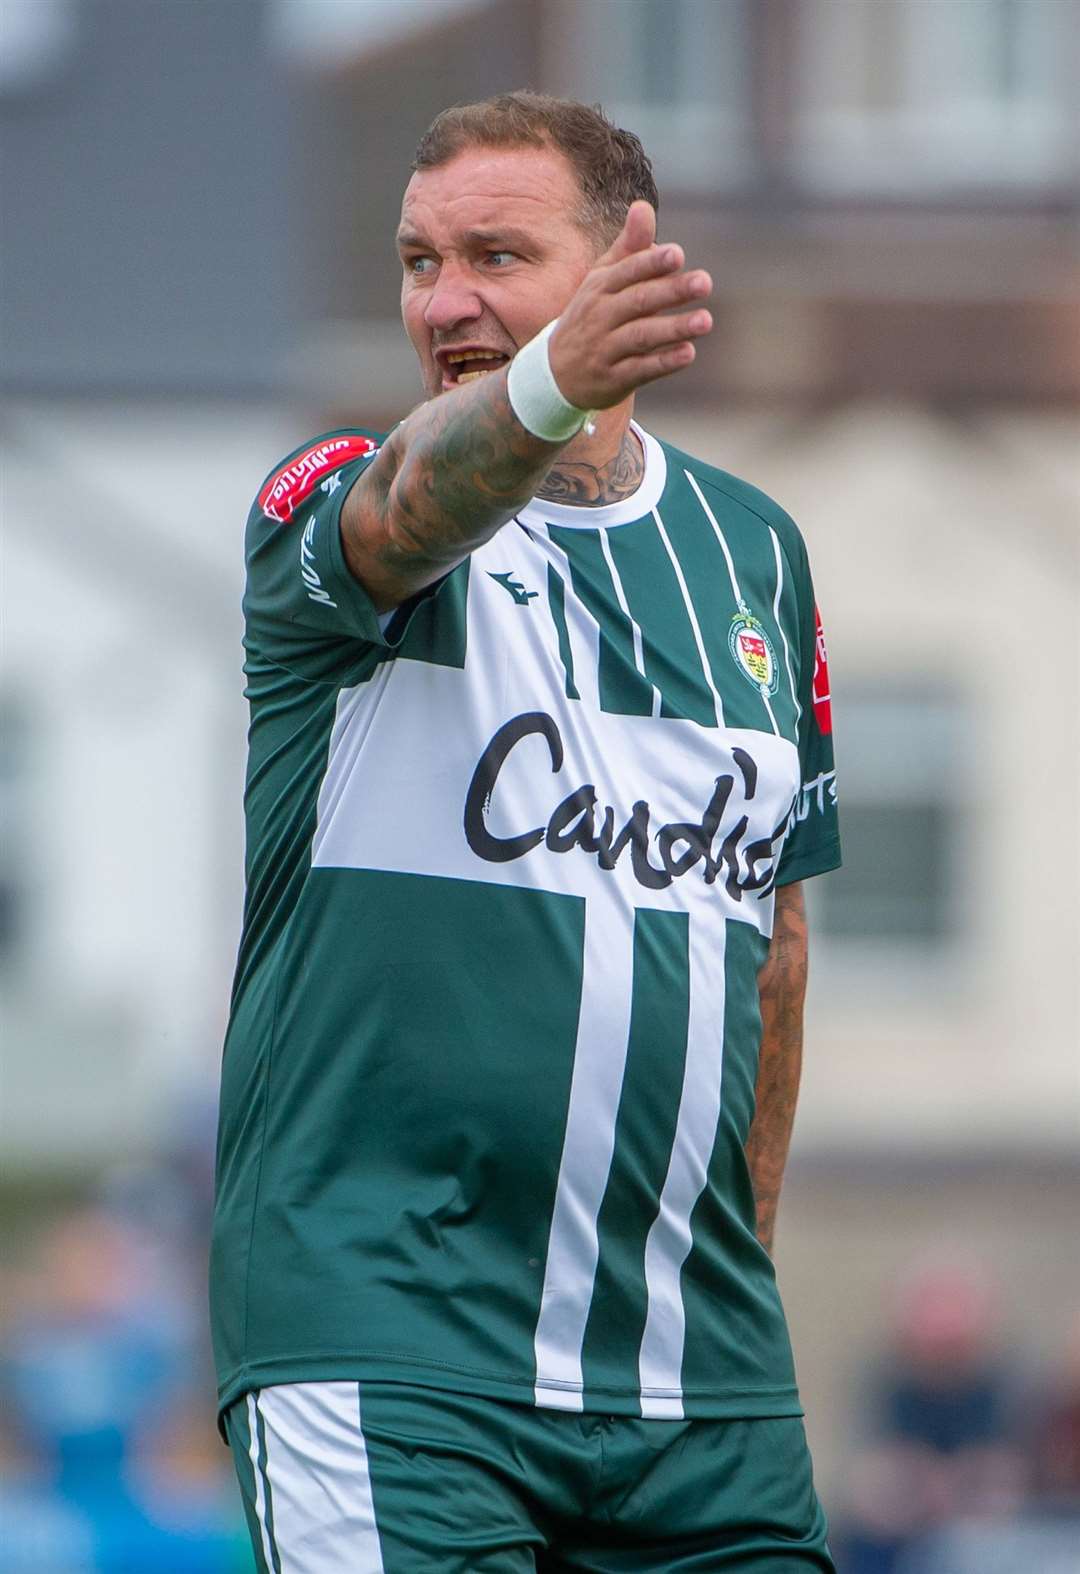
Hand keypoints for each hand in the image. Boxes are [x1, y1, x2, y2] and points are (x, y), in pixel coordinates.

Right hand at [547, 202, 712, 409]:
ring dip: (673, 329)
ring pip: (641, 337)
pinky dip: (663, 363)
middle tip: (705, 282)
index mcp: (600, 288)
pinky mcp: (613, 380)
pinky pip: (640, 370)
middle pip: (638, 301)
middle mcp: (600, 317)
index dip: (651, 263)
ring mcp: (605, 350)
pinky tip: (688, 354)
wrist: (555, 373)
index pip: (627, 272)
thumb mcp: (602, 280)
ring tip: (706, 320)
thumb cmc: (591, 315)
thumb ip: (629, 248)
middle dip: (670, 291)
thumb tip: (644, 206)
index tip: (678, 255)